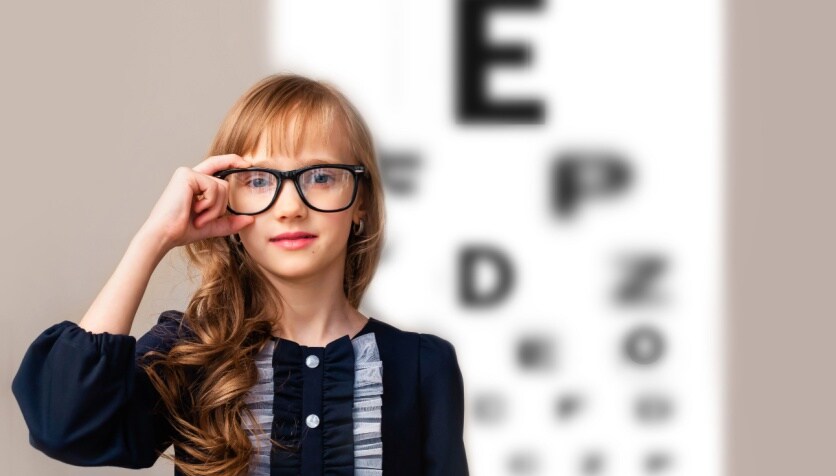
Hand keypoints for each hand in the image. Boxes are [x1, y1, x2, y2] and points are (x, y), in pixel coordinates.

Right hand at [141, 154, 255, 249]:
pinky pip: (214, 187)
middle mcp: (190, 175)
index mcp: (194, 183)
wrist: (164, 234)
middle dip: (220, 206)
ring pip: (222, 187)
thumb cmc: (181, 230)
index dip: (231, 161)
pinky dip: (209, 204)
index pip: (216, 165)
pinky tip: (195, 210)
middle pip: (224, 184)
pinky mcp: (187, 175)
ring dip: (214, 208)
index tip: (246, 163)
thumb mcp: (211, 226)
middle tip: (203, 219)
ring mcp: (188, 173)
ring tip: (198, 217)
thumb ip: (229, 222)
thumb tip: (250, 219)